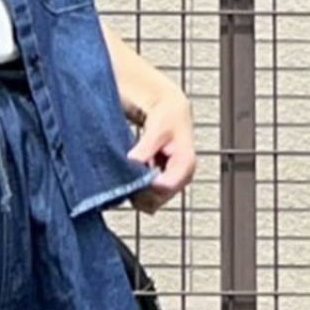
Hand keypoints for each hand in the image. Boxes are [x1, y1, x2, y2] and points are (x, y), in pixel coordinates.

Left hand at [125, 82, 196, 213]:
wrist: (167, 108)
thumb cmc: (167, 114)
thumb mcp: (157, 126)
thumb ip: (146, 147)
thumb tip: (133, 163)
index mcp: (186, 162)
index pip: (167, 186)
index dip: (147, 186)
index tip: (131, 178)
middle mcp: (182, 176)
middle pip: (159, 199)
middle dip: (140, 190)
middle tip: (124, 175)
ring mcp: (171, 181)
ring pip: (151, 201)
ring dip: (136, 191)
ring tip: (126, 172)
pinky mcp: (161, 183)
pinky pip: (147, 197)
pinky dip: (135, 189)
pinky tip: (129, 174)